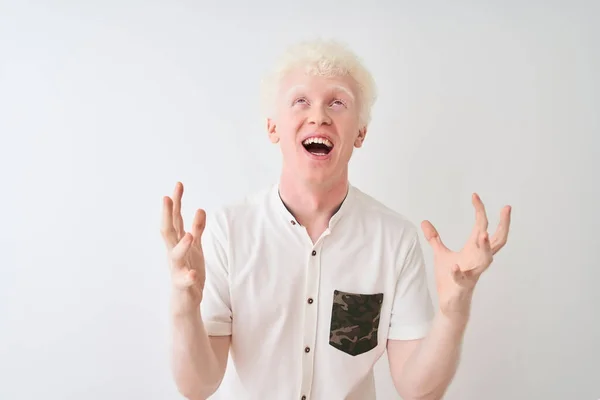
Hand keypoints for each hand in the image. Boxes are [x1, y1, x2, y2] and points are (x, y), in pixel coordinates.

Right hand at [161, 182, 206, 314]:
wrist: (185, 300)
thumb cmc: (188, 271)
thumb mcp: (196, 248)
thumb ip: (197, 229)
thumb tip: (200, 209)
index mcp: (177, 243)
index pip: (175, 219)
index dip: (176, 202)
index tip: (178, 185)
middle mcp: (174, 253)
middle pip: (168, 231)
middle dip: (168, 215)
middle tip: (167, 198)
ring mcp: (177, 268)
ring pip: (175, 254)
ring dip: (181, 245)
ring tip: (189, 235)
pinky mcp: (182, 284)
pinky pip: (184, 280)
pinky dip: (187, 276)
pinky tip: (192, 273)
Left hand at [421, 193, 511, 317]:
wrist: (450, 303)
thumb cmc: (449, 279)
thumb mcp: (441, 254)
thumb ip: (434, 238)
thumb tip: (424, 222)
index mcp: (473, 249)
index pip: (482, 226)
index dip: (480, 211)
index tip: (475, 195)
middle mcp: (478, 259)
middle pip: (498, 241)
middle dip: (504, 224)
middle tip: (506, 208)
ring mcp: (472, 272)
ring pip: (486, 260)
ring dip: (484, 247)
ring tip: (481, 234)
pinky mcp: (462, 286)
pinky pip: (463, 279)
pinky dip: (458, 273)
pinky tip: (454, 266)